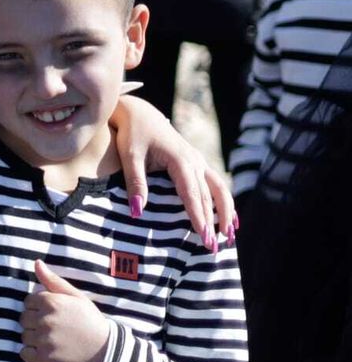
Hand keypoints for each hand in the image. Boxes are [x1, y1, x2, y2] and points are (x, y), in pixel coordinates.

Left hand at [20, 261, 110, 361]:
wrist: (106, 350)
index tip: (53, 314)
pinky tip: (47, 352)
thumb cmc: (90, 320)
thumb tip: (36, 262)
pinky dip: (32, 354)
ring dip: (34, 339)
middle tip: (54, 328)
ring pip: (24, 336)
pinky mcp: (44, 358)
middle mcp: (45, 320)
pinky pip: (24, 353)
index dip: (39, 308)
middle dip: (35, 322)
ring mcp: (44, 340)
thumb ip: (53, 280)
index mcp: (51, 302)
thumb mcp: (76, 296)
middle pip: (24, 318)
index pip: (28, 301)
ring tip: (54, 340)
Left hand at [109, 95, 234, 249]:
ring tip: (229, 236)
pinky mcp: (197, 163)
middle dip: (213, 222)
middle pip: (209, 197)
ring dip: (226, 213)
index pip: (193, 194)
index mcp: (181, 161)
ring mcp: (199, 162)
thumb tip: (136, 212)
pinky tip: (230, 219)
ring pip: (219, 190)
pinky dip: (224, 202)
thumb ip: (136, 184)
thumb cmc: (132, 135)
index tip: (203, 236)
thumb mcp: (130, 158)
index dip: (199, 217)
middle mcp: (195, 161)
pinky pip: (216, 185)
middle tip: (213, 248)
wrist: (139, 113)